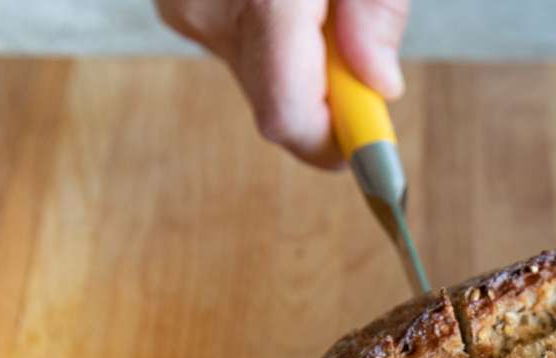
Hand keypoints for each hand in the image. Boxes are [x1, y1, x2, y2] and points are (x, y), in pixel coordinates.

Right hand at [156, 0, 409, 166]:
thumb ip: (375, 9)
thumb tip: (378, 84)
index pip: (288, 117)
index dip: (334, 144)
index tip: (371, 145)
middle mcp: (208, 6)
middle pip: (277, 103)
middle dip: (326, 91)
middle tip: (354, 36)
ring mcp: (184, 7)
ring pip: (260, 76)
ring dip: (302, 57)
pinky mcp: (177, 5)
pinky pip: (239, 44)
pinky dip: (274, 32)